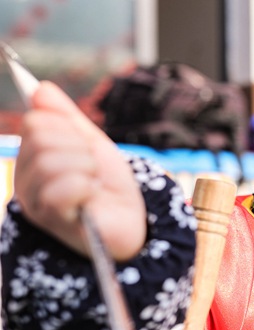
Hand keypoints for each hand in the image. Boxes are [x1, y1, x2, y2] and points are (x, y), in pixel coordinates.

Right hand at [14, 81, 144, 260]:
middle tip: (92, 171)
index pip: (36, 122)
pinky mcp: (51, 220)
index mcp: (31, 158)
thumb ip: (67, 118)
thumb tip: (39, 87)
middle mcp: (25, 179)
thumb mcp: (92, 144)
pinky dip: (86, 187)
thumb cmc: (110, 186)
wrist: (133, 222)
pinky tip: (91, 199)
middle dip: (80, 150)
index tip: (85, 150)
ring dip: (86, 169)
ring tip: (93, 186)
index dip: (69, 131)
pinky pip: (61, 188)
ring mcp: (34, 201)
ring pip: (50, 161)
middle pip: (41, 137)